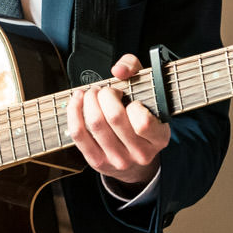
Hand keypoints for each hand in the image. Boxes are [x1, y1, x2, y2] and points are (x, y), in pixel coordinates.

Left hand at [66, 53, 169, 188]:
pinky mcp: (97, 162)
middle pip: (114, 118)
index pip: (143, 122)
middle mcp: (140, 153)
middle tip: (104, 91)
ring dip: (89, 101)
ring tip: (92, 94)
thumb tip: (119, 70)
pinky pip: (79, 134)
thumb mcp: (148, 94)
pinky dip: (74, 111)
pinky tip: (77, 100)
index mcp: (158, 138)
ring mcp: (118, 160)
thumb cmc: (139, 118)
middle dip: (105, 95)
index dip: (132, 104)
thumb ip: (135, 70)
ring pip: (95, 124)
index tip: (129, 99)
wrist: (134, 159)